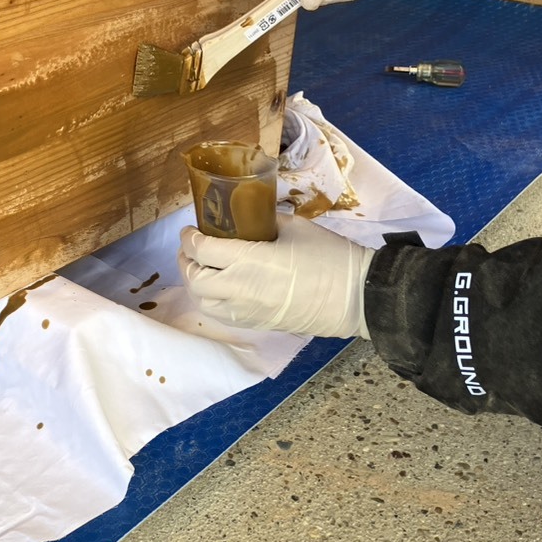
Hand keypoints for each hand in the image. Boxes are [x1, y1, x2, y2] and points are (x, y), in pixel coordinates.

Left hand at [178, 216, 373, 339]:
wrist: (355, 297)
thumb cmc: (328, 257)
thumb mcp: (294, 227)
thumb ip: (264, 221)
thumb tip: (249, 216)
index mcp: (248, 262)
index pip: (202, 250)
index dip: (189, 238)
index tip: (190, 229)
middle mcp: (240, 290)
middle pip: (195, 279)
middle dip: (186, 262)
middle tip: (191, 248)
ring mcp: (247, 312)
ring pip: (203, 303)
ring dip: (195, 284)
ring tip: (201, 268)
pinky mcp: (257, 325)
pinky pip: (220, 316)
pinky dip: (210, 300)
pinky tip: (219, 288)